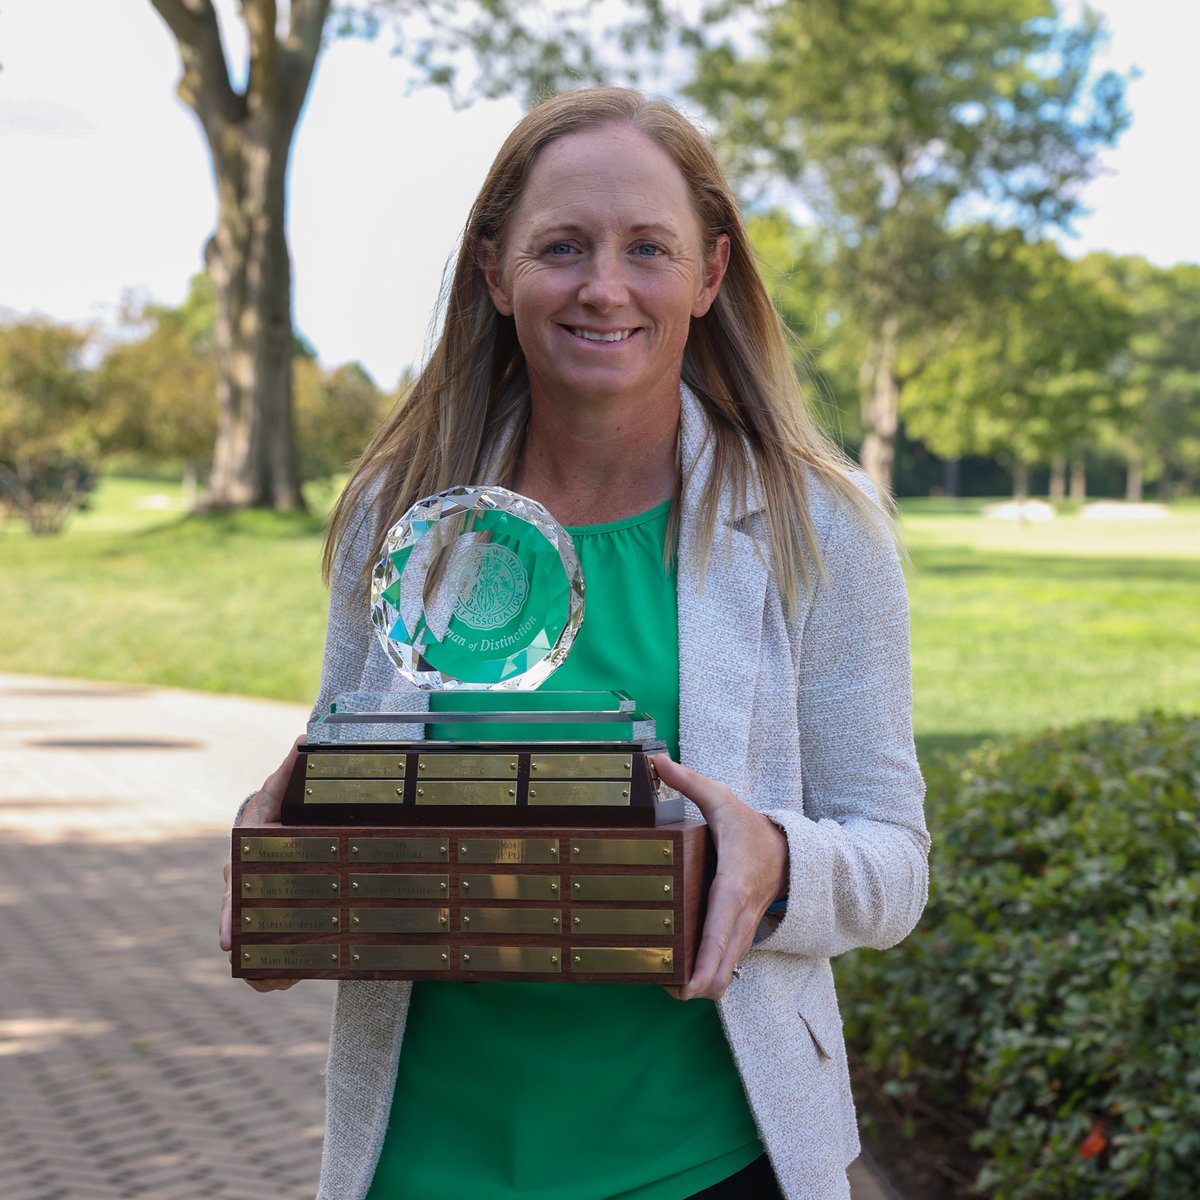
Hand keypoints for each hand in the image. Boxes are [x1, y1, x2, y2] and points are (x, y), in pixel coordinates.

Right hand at [220, 738, 302, 992]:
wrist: (278, 828)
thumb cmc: (279, 808)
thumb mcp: (281, 790)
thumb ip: (290, 770)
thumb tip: (304, 740)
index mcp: (242, 860)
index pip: (232, 892)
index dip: (230, 918)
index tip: (227, 941)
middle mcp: (242, 886)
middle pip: (240, 927)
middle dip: (249, 951)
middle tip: (260, 976)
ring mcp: (253, 904)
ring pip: (251, 943)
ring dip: (264, 968)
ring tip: (281, 983)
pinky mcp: (270, 917)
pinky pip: (267, 950)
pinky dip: (276, 971)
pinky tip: (288, 981)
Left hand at [651, 755, 787, 1001]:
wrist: (789, 851)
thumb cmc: (749, 827)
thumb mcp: (722, 799)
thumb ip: (689, 781)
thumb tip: (656, 761)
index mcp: (733, 886)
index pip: (718, 931)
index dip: (705, 962)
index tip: (688, 986)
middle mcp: (740, 916)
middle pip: (724, 967)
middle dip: (696, 985)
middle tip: (664, 986)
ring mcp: (743, 931)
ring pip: (727, 973)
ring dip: (700, 984)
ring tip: (666, 983)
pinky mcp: (741, 938)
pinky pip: (726, 966)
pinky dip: (708, 974)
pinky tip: (680, 974)